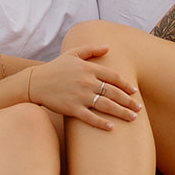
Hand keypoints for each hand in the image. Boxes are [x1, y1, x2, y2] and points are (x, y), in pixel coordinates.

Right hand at [25, 46, 140, 130]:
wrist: (35, 82)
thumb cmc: (55, 68)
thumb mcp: (72, 54)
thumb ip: (91, 49)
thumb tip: (108, 47)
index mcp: (88, 69)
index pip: (113, 77)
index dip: (125, 84)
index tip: (134, 91)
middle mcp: (86, 82)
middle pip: (113, 92)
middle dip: (128, 101)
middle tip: (138, 108)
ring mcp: (79, 96)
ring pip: (106, 105)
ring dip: (121, 112)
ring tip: (133, 118)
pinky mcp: (72, 109)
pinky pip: (90, 118)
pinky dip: (101, 123)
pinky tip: (112, 127)